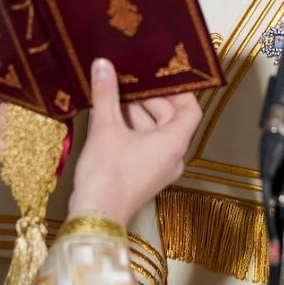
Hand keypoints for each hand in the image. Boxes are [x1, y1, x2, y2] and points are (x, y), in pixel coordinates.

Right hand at [67, 58, 202, 224]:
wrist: (94, 218)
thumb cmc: (106, 178)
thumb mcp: (105, 128)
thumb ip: (106, 93)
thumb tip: (103, 65)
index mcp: (174, 142)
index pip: (190, 108)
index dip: (177, 90)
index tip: (159, 76)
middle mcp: (172, 156)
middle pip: (169, 117)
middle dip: (147, 99)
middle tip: (128, 81)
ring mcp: (159, 168)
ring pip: (154, 131)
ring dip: (135, 113)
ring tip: (114, 95)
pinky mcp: (144, 175)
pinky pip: (144, 144)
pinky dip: (131, 129)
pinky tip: (109, 116)